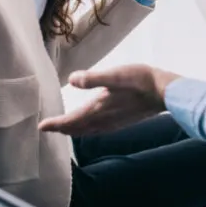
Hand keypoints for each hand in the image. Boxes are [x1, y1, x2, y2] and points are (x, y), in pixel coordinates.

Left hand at [38, 64, 180, 135]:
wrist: (165, 92)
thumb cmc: (140, 80)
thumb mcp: (116, 75)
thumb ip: (93, 78)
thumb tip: (71, 80)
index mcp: (99, 109)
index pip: (71, 121)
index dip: (55, 125)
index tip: (40, 126)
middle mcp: (103, 120)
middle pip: (77, 129)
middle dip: (61, 129)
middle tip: (46, 128)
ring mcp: (113, 123)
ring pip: (87, 131)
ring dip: (73, 130)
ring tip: (62, 128)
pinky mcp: (120, 121)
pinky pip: (96, 130)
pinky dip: (86, 129)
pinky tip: (88, 125)